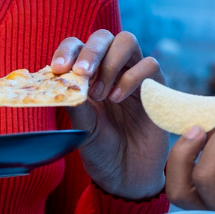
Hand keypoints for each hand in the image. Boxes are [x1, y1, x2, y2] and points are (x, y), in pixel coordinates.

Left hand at [51, 30, 167, 199]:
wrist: (127, 176)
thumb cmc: (101, 150)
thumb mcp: (82, 129)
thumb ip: (75, 104)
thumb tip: (62, 80)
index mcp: (88, 75)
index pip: (77, 45)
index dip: (68, 51)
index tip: (58, 69)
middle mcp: (111, 69)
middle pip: (103, 37)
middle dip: (91, 51)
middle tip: (82, 73)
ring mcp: (134, 75)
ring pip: (127, 41)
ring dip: (111, 62)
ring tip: (102, 93)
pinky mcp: (156, 87)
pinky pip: (149, 65)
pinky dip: (131, 78)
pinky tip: (118, 99)